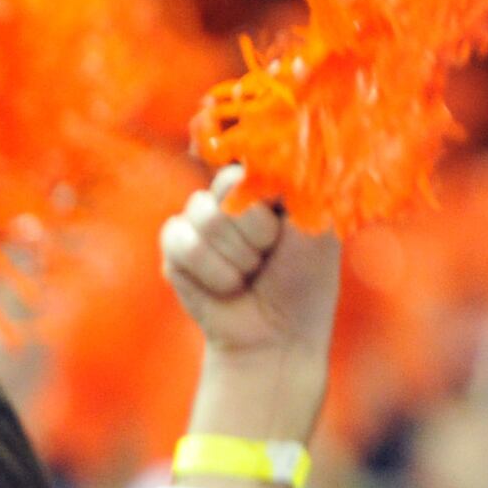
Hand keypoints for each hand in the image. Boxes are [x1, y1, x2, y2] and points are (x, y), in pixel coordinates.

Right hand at [160, 166, 339, 438]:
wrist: (276, 336)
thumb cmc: (304, 282)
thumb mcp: (313, 224)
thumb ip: (294, 181)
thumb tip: (265, 151)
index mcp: (266, 187)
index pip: (250, 163)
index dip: (264, 198)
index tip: (284, 227)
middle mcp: (230, 199)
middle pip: (224, 189)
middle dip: (254, 234)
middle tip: (269, 259)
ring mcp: (198, 223)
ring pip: (203, 218)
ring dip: (234, 259)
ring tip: (249, 277)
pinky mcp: (174, 250)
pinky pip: (180, 243)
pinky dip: (210, 274)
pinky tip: (226, 288)